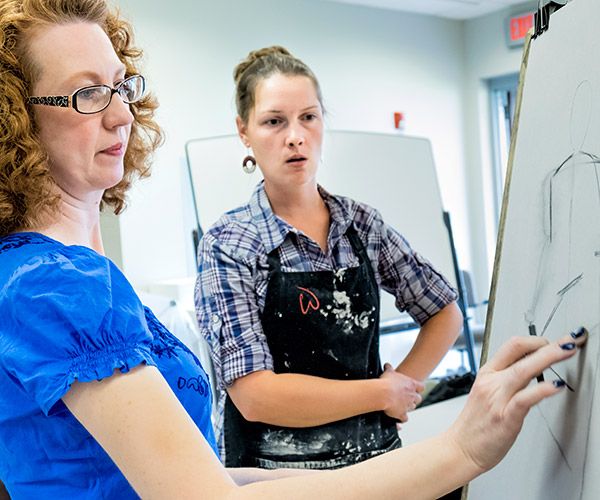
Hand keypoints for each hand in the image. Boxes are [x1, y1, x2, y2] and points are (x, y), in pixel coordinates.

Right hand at [379, 363, 424, 421]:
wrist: (383, 393)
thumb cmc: (387, 382)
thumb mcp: (389, 372)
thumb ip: (389, 368)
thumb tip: (387, 365)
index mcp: (411, 384)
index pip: (421, 387)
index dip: (418, 388)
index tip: (414, 388)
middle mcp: (412, 395)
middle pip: (418, 398)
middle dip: (413, 398)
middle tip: (406, 397)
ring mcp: (408, 405)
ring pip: (412, 407)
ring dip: (408, 407)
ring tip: (400, 405)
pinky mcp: (402, 414)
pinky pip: (405, 418)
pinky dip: (402, 418)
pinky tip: (398, 417)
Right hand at [447, 330, 586, 474]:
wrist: (460, 449)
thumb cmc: (475, 426)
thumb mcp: (487, 394)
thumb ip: (508, 380)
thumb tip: (533, 368)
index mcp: (487, 374)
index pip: (512, 345)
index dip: (536, 339)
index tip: (555, 341)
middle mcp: (492, 382)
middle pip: (520, 351)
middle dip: (550, 343)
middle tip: (571, 339)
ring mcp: (498, 399)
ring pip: (524, 369)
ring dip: (550, 356)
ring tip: (568, 350)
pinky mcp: (505, 418)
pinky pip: (524, 399)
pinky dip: (542, 390)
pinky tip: (556, 385)